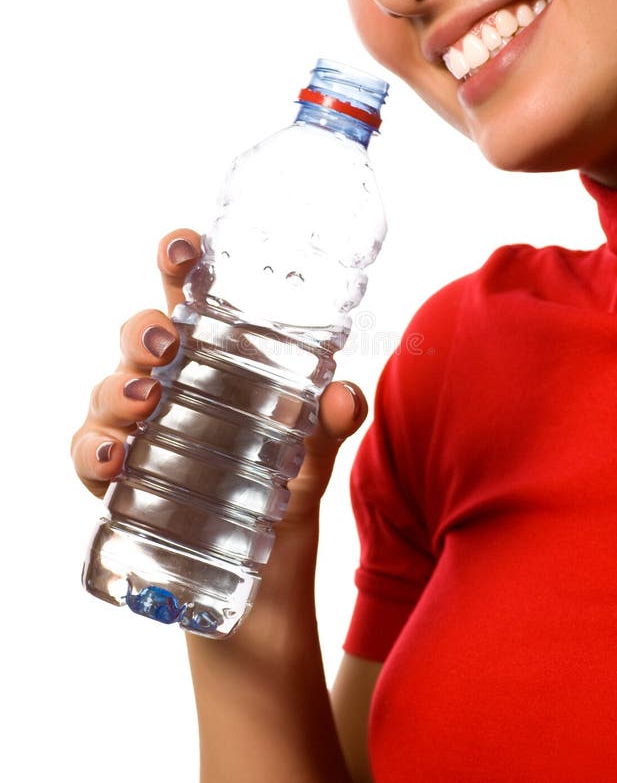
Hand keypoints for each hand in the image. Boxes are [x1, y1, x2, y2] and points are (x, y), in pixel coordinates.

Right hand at [70, 229, 367, 515]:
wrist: (267, 552)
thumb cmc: (283, 476)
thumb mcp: (314, 445)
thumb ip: (331, 420)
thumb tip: (343, 398)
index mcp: (211, 352)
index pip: (187, 293)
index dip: (177, 260)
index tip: (184, 248)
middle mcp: (167, 377)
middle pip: (140, 335)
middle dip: (142, 328)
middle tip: (165, 341)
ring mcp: (137, 423)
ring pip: (109, 389)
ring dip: (118, 388)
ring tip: (145, 398)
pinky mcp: (119, 475)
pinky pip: (89, 454)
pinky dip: (92, 452)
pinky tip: (111, 458)